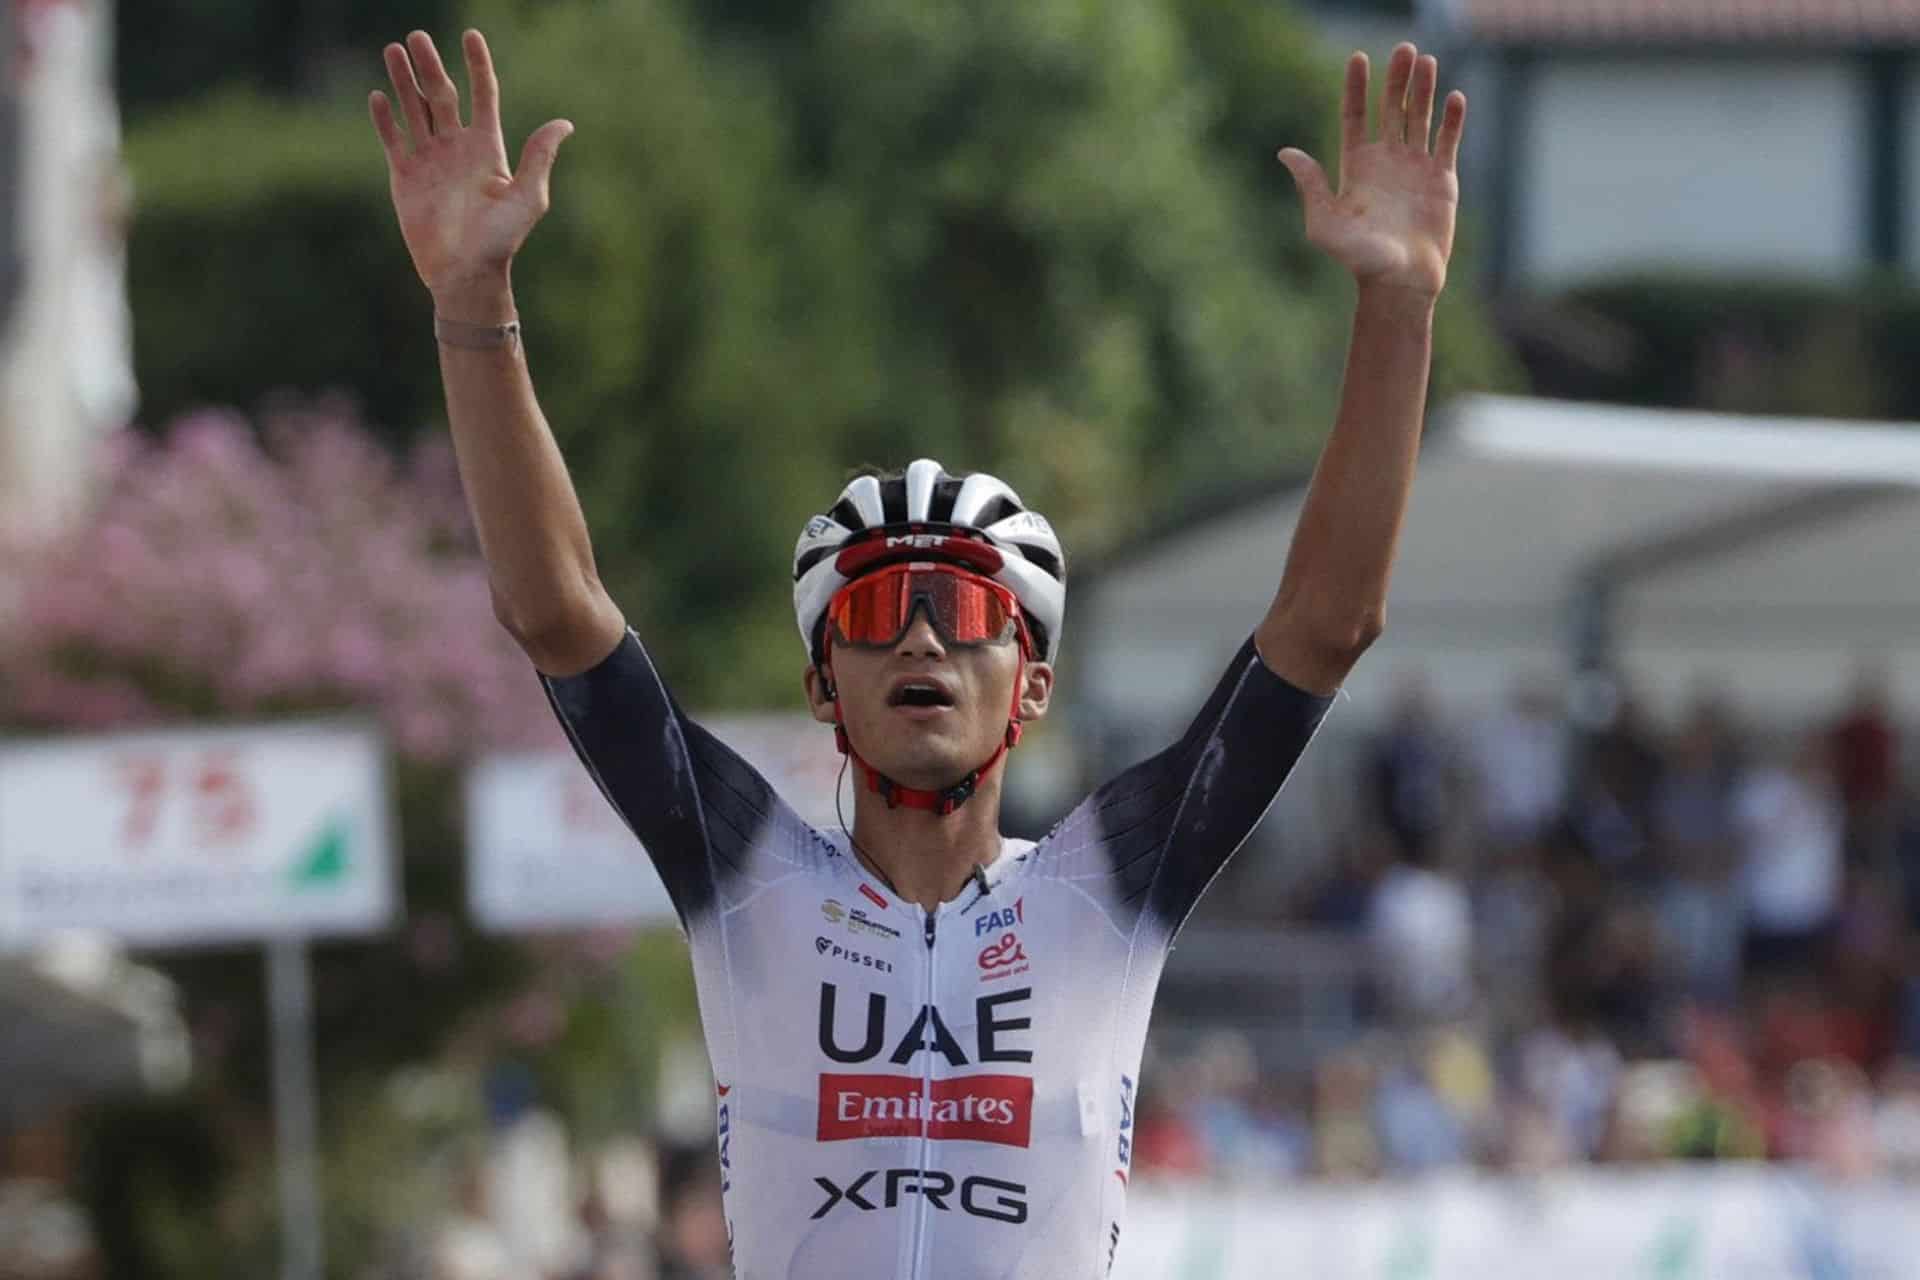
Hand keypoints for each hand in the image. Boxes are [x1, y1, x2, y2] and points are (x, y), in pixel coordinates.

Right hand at [369, 30, 572, 315]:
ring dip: (403, 81)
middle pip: (441, 95)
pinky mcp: (405, 178)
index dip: (478, 65)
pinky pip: (394, 140)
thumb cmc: (500, 241)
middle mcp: (457, 148)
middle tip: (415, 36)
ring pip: (414, 110)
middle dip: (429, 65)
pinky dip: (385, 119)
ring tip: (392, 50)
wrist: (465, 274)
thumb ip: (540, 158)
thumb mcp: (528, 198)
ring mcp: (430, 161)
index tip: (471, 35)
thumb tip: (564, 124)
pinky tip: (378, 96)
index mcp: (488, 148)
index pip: (483, 95)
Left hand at [1277, 43, 1464, 299]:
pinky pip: (1448, 141)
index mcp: (1357, 167)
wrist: (1399, 281)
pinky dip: (1452, 119)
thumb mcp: (1324, 222)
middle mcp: (1386, 161)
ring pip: (1420, 118)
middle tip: (1403, 49)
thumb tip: (1286, 152)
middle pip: (1391, 109)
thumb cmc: (1358, 259)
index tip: (1358, 58)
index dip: (1357, 88)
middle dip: (1396, 79)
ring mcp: (1415, 168)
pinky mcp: (1442, 179)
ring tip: (1425, 61)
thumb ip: (1310, 185)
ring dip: (1423, 89)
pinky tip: (1454, 97)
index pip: (1356, 117)